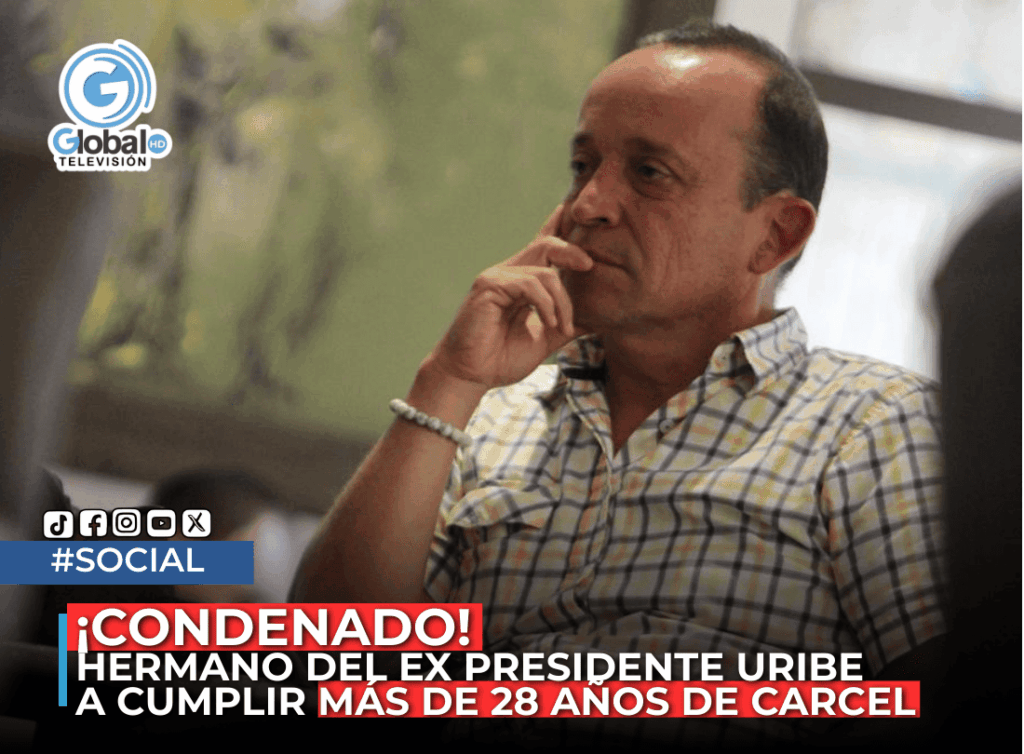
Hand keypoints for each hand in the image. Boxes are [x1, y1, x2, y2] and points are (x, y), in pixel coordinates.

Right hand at [427, 204, 593, 390]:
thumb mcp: (545, 339)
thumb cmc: (502, 358)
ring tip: (562, 327)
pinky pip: (529, 284)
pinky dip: (546, 304)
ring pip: (544, 271)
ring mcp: (497, 277)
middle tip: (590, 266)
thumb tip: (599, 319)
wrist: (471, 375)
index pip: (543, 246)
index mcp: (521, 281)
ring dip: (562, 301)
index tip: (573, 211)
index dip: (558, 225)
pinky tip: (548, 322)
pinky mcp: (489, 286)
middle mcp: (508, 272)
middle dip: (572, 251)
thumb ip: (567, 325)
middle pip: (546, 245)